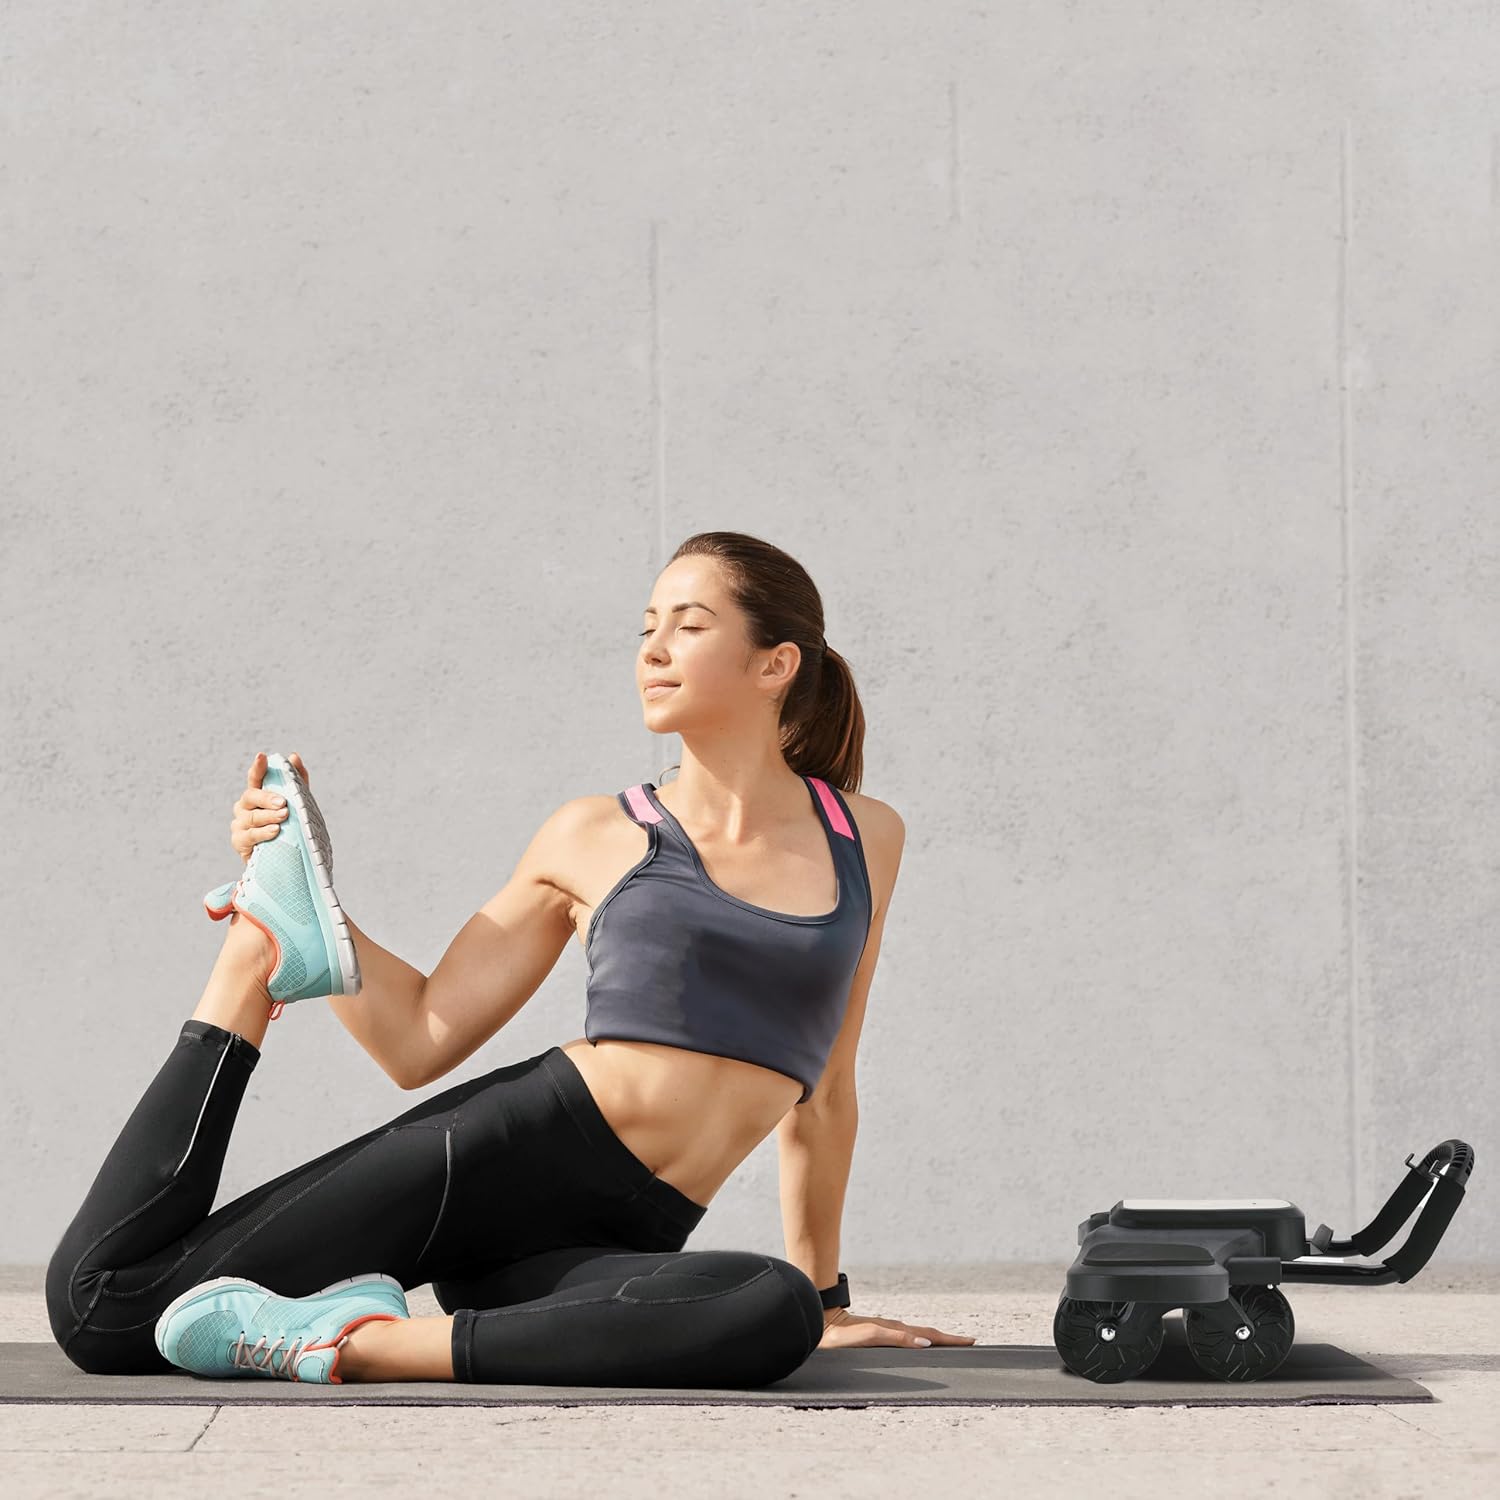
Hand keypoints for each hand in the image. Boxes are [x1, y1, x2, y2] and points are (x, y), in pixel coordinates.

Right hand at [230, 751, 310, 864]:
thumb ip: (297, 781)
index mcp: (258, 795)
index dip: (258, 767)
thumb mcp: (297, 803)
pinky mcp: (239, 841)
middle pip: (251, 796)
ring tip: (284, 817)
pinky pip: (250, 835)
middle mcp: (245, 806)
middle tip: (283, 802)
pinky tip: (275, 831)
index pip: (255, 778)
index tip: (262, 756)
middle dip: (267, 798)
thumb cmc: (288, 827)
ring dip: (269, 816)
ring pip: (252, 817)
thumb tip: (294, 756)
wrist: (283, 857)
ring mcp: (239, 823)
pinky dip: (263, 833)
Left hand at [818, 1307, 974, 1350]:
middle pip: (928, 1333)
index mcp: (897, 1330)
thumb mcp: (871, 1336)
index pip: (930, 1335)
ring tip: (950, 1344)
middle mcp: (895, 1329)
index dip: (951, 1339)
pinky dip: (919, 1340)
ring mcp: (887, 1330)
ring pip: (917, 1334)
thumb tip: (925, 1343)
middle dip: (949, 1338)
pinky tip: (918, 1345)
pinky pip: (906, 1337)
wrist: (822, 1326)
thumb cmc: (844, 1336)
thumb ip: (897, 1338)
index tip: (971, 1341)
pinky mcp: (878, 1334)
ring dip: (936, 1339)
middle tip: (969, 1342)